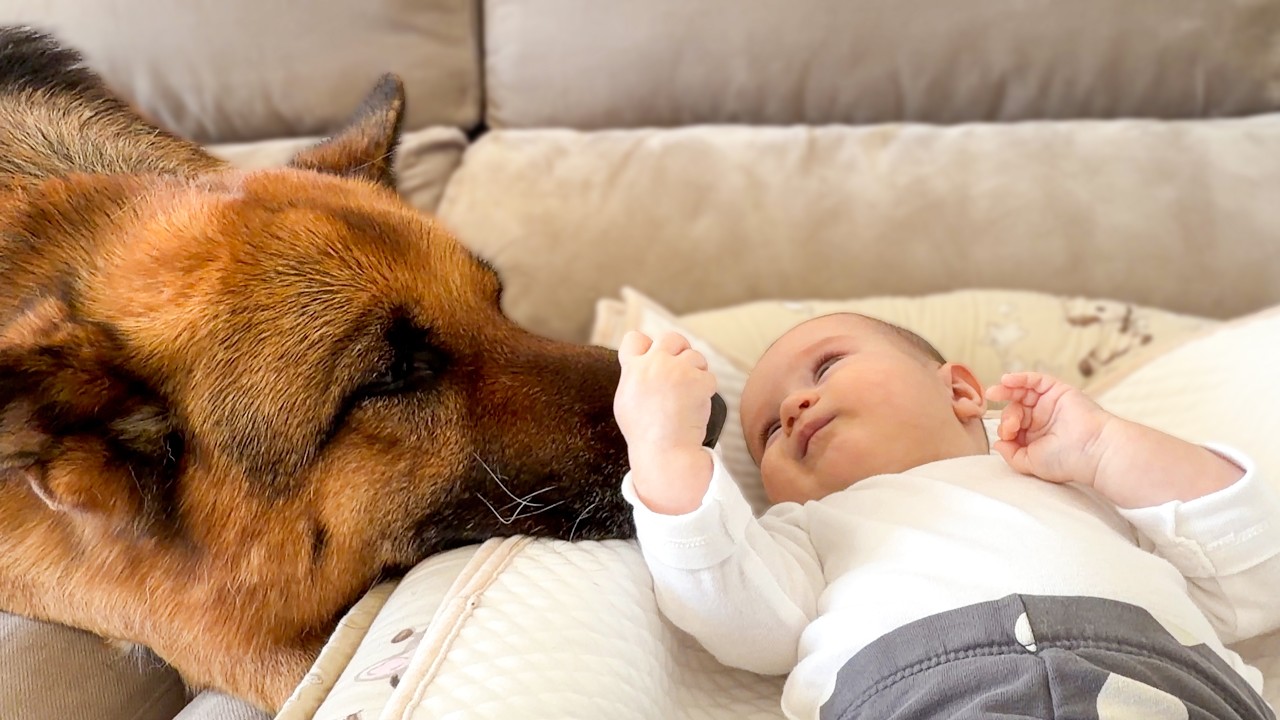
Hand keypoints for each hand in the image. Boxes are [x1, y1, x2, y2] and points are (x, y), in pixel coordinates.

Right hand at [613, 331, 716, 513]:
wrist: (664, 452)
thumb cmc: (644, 433)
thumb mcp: (626, 401)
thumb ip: (633, 377)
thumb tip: (639, 363)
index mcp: (633, 369)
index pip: (635, 338)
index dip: (648, 347)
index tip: (655, 360)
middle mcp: (655, 364)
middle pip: (671, 338)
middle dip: (680, 350)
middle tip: (683, 370)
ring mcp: (678, 371)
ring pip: (695, 356)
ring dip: (696, 372)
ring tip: (689, 395)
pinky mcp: (699, 381)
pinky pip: (709, 377)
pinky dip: (706, 390)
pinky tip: (697, 406)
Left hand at [984, 372, 1111, 486]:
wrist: (1093, 450)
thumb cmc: (1066, 460)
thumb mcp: (1030, 463)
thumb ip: (1011, 455)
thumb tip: (997, 443)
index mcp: (1036, 436)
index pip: (1013, 427)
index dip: (1005, 429)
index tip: (1008, 436)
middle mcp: (1042, 419)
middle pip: (1015, 409)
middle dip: (1008, 417)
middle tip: (1012, 426)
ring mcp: (1050, 404)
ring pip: (1022, 393)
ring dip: (1006, 392)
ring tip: (994, 393)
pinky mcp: (1058, 390)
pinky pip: (1036, 380)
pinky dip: (1020, 378)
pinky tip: (1006, 380)